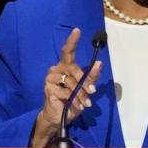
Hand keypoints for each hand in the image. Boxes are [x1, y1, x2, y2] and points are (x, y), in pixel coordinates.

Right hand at [30, 27, 102, 146]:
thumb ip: (91, 77)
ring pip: (71, 82)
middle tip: (92, 91)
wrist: (59, 117)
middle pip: (74, 69)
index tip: (77, 30)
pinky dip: (73, 100)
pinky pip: (66, 92)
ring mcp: (50, 78)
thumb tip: (99, 63)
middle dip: (85, 81)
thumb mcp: (85, 89)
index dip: (72, 41)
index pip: (67, 50)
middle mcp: (56, 69)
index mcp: (65, 66)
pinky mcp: (48, 88)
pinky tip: (75, 106)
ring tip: (85, 103)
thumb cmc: (71, 101)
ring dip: (81, 94)